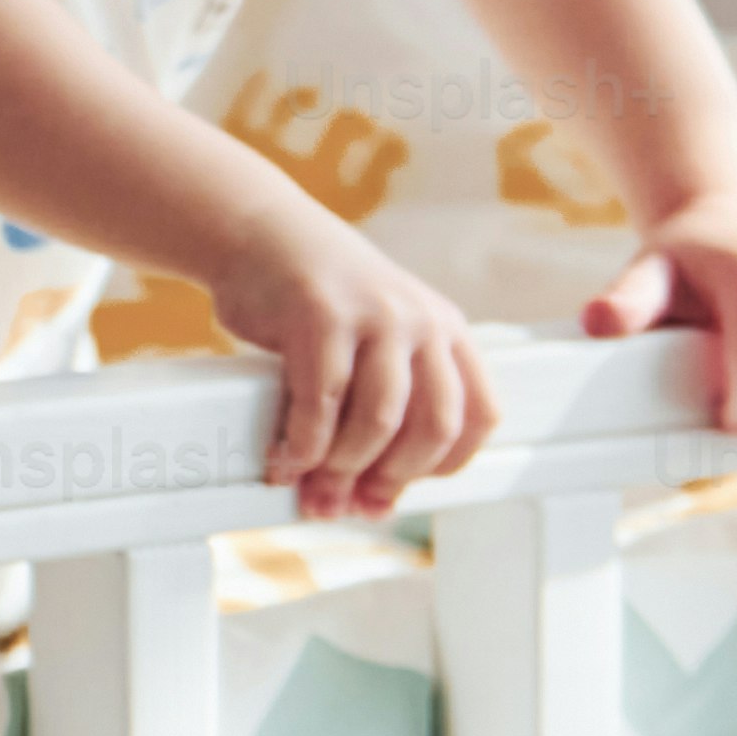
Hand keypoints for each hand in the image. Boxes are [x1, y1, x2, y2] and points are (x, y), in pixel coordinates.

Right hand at [214, 206, 493, 517]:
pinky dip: (302, 445)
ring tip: (310, 484)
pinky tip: (284, 459)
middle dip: (390, 477)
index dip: (439, 467)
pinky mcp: (323, 315)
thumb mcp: (369, 345)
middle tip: (349, 501)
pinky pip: (322, 402)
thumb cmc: (310, 302)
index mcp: (446, 331)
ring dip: (342, 467)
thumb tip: (364, 498)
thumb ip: (379, 406)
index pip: (477, 417)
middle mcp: (422, 321)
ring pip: (380, 421)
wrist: (259, 234)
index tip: (395, 491)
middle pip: (434, 427)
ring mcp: (376, 315)